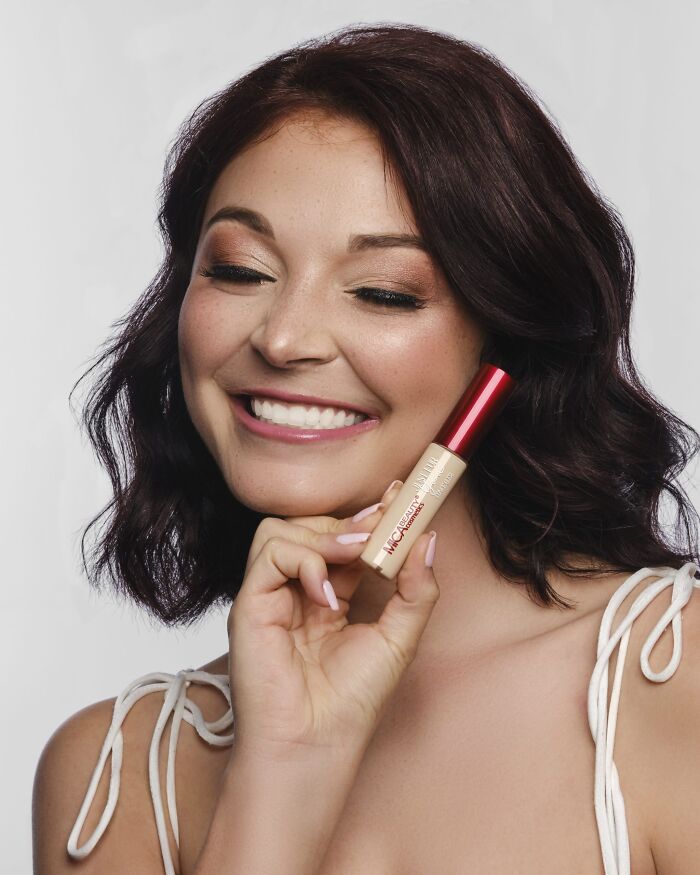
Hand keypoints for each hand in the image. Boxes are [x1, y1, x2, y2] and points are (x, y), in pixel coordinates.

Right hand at [226, 479, 439, 761]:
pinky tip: (326, 595)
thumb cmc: (353, 700)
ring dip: (326, 536)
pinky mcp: (251, 602)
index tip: (401, 497)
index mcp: (332, 592)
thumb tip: (428, 539)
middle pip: (311, 523)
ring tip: (355, 558)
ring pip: (283, 529)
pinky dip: (303, 560)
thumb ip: (416, 589)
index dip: (371, 516)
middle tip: (382, 524)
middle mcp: (298, 588)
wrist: (316, 743)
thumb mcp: (400, 637)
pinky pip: (270, 552)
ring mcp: (272, 593)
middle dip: (351, 520)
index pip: (345, 536)